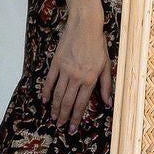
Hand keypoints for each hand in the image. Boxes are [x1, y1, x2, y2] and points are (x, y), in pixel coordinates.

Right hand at [41, 11, 111, 132]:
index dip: (77, 118)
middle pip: (68, 102)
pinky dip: (47, 91)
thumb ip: (106, 85)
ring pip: (58, 94)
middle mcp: (76, 77)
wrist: (85, 26)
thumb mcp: (106, 65)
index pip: (81, 104)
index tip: (73, 128)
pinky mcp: (56, 63)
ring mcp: (65, 70)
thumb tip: (108, 102)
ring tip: (53, 118)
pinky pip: (50, 81)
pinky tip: (45, 100)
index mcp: (90, 79)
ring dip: (55, 108)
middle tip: (61, 126)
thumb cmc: (98, 44)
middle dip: (64, 116)